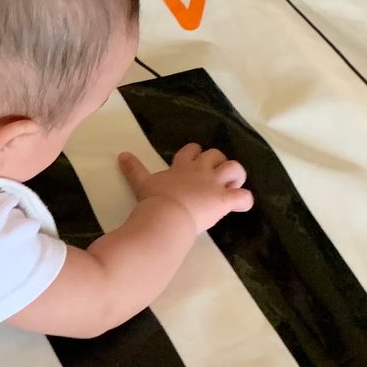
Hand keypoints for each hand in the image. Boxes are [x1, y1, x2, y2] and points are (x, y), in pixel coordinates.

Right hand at [117, 145, 252, 232]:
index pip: (192, 150)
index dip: (195, 153)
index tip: (194, 160)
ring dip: (236, 176)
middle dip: (218, 162)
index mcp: (182, 168)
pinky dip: (245, 201)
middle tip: (215, 176)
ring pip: (235, 169)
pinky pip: (243, 197)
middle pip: (216, 155)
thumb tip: (121, 155)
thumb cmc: (154, 200)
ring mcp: (214, 185)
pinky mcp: (224, 201)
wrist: (166, 215)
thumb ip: (133, 169)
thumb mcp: (141, 183)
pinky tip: (241, 205)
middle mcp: (201, 172)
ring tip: (232, 185)